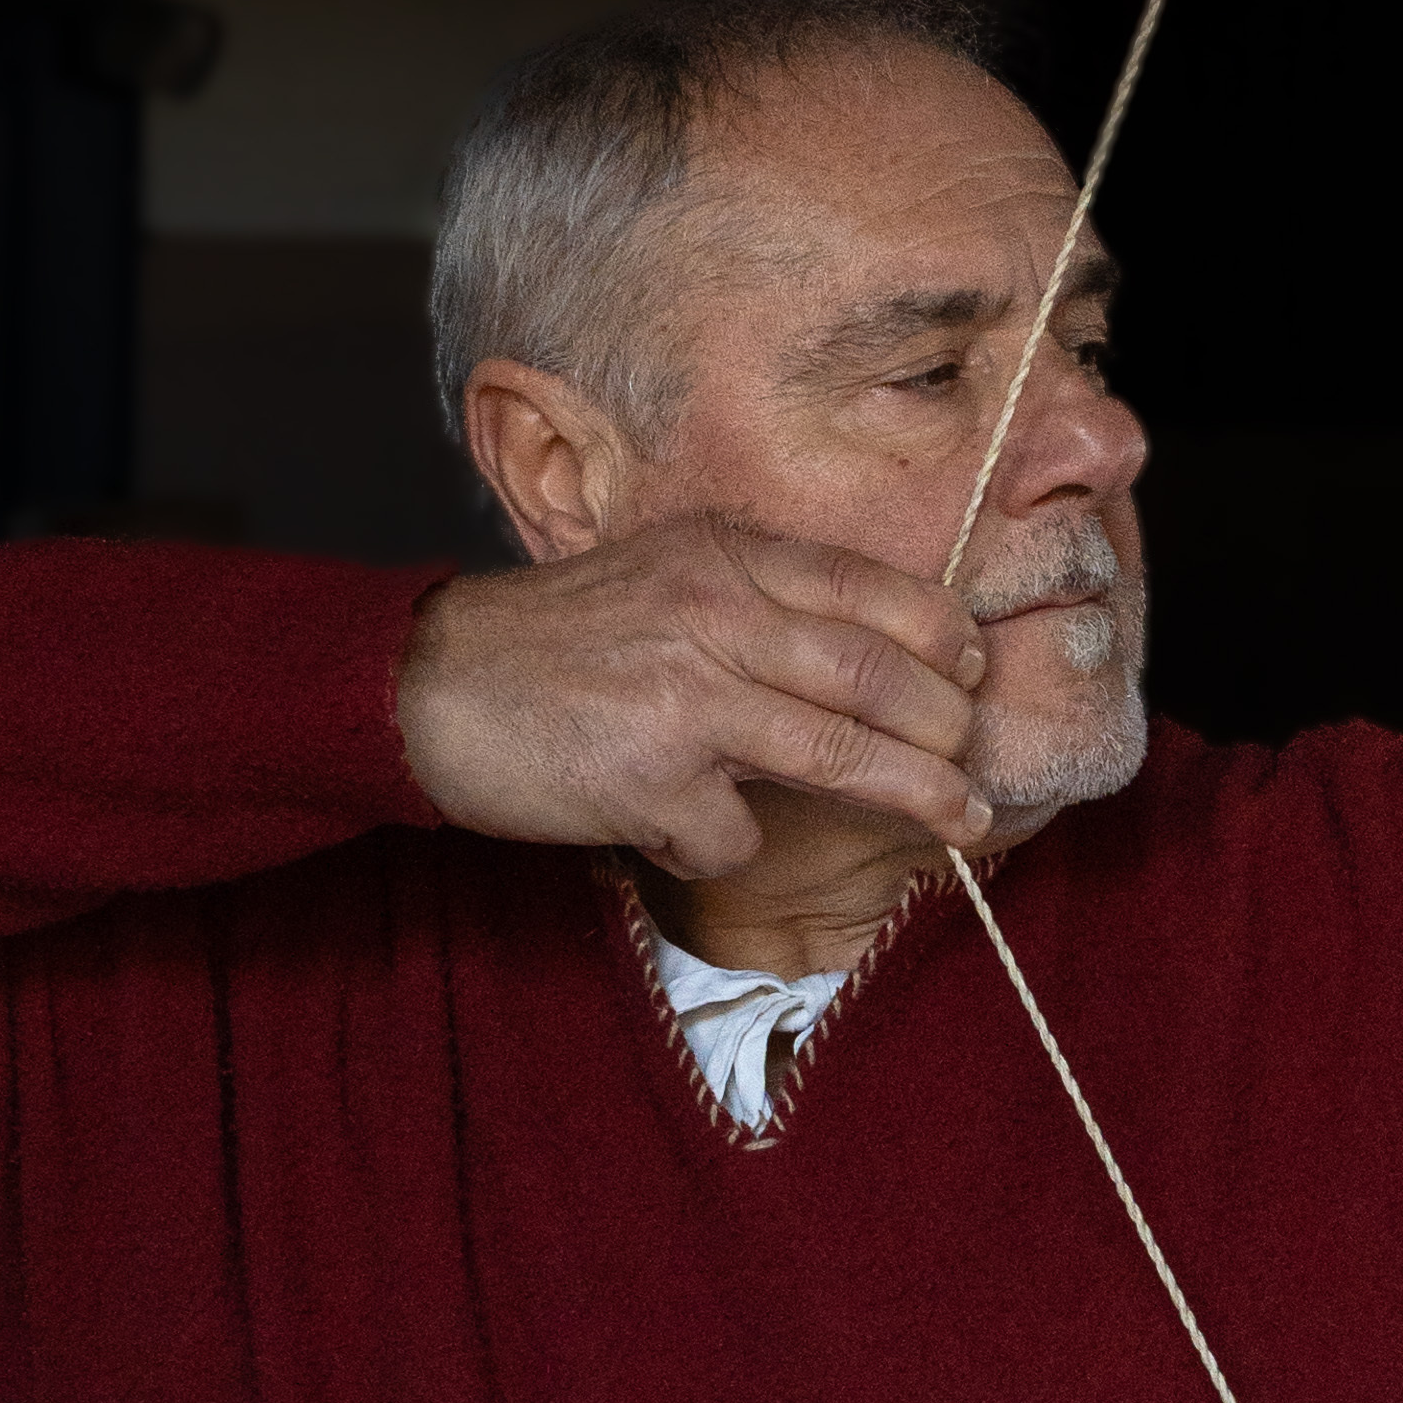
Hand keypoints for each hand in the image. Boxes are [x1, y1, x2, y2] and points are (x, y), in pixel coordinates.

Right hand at [397, 514, 986, 879]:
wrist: (427, 682)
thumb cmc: (552, 643)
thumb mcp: (659, 578)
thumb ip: (752, 604)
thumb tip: (869, 655)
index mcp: (722, 558)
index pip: (866, 588)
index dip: (940, 633)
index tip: (974, 667)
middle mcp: (712, 615)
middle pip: (874, 673)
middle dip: (947, 725)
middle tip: (975, 760)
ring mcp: (684, 696)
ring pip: (839, 750)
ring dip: (915, 793)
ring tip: (962, 820)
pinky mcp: (649, 776)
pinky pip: (734, 831)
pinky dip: (724, 844)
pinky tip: (684, 829)